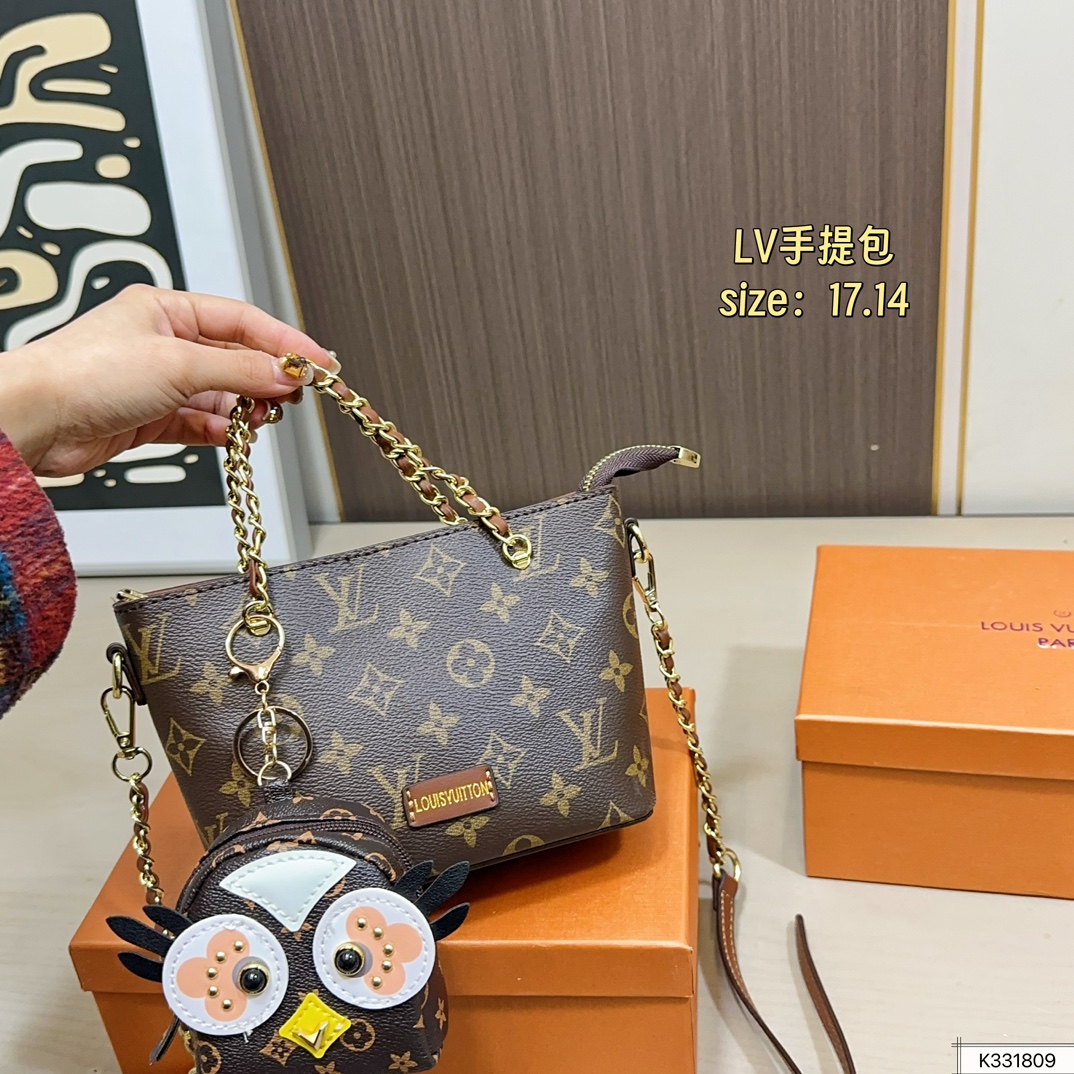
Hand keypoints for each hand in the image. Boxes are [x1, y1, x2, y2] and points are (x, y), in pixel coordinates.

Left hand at [0, 284, 336, 476]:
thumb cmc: (83, 374)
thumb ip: (242, 369)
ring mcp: (158, 382)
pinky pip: (202, 423)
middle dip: (267, 378)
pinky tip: (235, 435)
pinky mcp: (150, 418)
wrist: (35, 421)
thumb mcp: (179, 363)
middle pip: (237, 359)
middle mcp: (164, 343)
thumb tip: (287, 374)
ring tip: (263, 419)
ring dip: (245, 408)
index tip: (320, 363)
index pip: (244, 322)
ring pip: (222, 394)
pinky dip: (222, 430)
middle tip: (297, 395)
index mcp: (167, 310)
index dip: (286, 343)